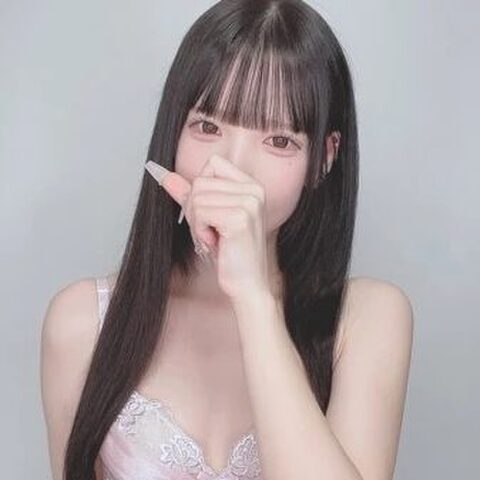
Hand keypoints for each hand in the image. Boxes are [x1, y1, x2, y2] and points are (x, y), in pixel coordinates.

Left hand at [144, 154, 272, 301]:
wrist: (247, 283)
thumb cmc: (231, 253)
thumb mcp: (208, 217)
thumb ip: (189, 194)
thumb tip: (163, 175)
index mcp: (252, 186)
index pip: (212, 164)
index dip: (201, 189)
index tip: (210, 213)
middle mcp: (254, 190)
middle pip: (200, 182)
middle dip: (195, 209)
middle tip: (209, 231)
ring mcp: (249, 203)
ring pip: (197, 198)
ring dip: (197, 223)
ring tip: (213, 238)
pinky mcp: (239, 218)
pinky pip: (200, 212)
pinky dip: (199, 231)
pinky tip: (215, 243)